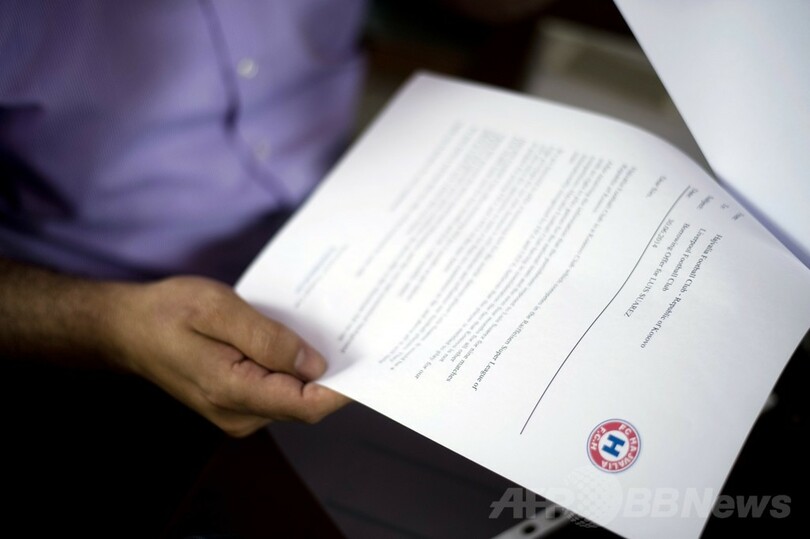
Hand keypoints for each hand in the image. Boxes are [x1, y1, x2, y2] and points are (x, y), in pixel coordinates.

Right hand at [109, 276, 348, 436]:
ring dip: (309, 368)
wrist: (127, 328)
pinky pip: (277, 390)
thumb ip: (268, 339)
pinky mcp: (236, 402)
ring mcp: (237, 412)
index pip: (305, 406)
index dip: (342, 389)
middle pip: (303, 403)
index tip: (368, 364)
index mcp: (233, 391)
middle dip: (330, 373)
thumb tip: (313, 364)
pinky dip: (291, 369)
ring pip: (292, 397)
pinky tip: (292, 340)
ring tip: (318, 329)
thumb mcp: (219, 310)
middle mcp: (238, 413)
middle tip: (350, 332)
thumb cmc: (168, 313)